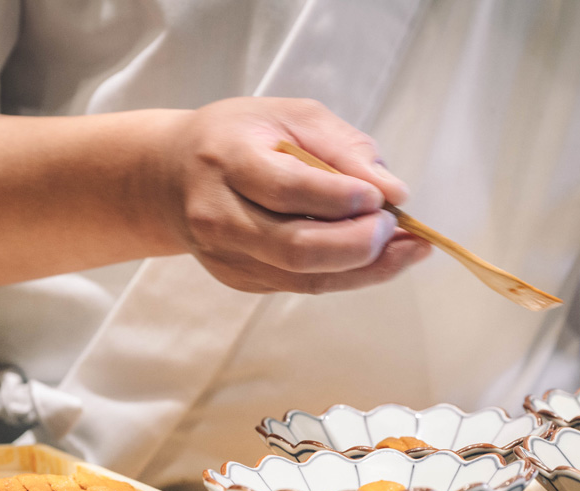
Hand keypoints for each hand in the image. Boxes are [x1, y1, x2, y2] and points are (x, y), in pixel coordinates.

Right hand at [158, 97, 430, 292]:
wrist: (172, 177)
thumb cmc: (238, 137)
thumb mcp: (290, 115)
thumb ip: (342, 148)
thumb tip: (393, 192)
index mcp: (227, 160)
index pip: (287, 189)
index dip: (341, 198)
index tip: (382, 196)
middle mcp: (219, 216)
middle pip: (297, 248)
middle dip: (360, 243)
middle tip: (396, 226)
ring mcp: (227, 257)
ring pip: (305, 278)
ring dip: (366, 268)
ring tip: (407, 249)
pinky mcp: (241, 280)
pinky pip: (303, 286)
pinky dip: (349, 275)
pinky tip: (379, 256)